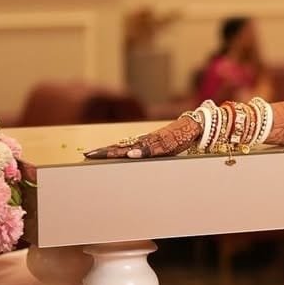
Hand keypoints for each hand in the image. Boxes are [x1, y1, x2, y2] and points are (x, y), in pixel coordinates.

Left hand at [83, 114, 200, 159]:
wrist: (195, 125)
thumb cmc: (178, 138)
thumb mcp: (160, 147)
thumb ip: (147, 152)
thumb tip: (133, 158)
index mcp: (143, 142)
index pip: (120, 146)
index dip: (105, 150)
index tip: (89, 154)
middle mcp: (146, 140)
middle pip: (122, 146)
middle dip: (105, 151)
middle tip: (88, 155)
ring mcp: (156, 141)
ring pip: (133, 147)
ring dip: (119, 152)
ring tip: (104, 155)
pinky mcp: (167, 144)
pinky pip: (153, 149)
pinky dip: (142, 152)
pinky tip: (132, 155)